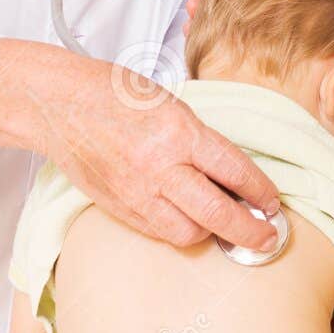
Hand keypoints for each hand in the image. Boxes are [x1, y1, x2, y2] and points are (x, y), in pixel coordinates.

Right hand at [0, 38, 282, 252]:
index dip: (261, 192)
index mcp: (178, 131)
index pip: (234, 170)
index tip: (273, 202)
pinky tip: (192, 223)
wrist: (59, 104)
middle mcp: (159, 166)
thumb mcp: (172, 104)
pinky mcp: (117, 208)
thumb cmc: (115, 95)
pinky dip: (181, 231)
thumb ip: (200, 140)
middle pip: (217, 213)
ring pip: (188, 232)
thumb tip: (233, 174)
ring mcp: (136, 191)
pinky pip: (159, 231)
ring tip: (228, 227)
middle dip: (250, 231)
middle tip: (268, 237)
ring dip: (213, 233)